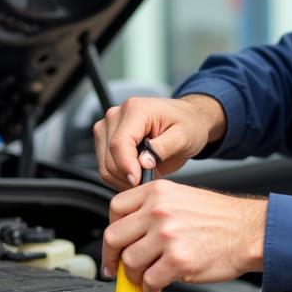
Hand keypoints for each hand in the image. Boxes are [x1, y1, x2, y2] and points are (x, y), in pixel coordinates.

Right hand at [93, 95, 225, 189]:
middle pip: (109, 157)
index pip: (119, 143)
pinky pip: (105, 167)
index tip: (138, 181)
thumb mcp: (183, 137)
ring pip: (104, 166)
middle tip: (150, 180)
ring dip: (123, 179)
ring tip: (146, 176)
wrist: (186, 120)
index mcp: (135, 110)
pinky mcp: (106, 139)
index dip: (126, 166)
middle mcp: (116, 115)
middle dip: (127, 176)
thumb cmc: (187, 124)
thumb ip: (162, 149)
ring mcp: (108, 127)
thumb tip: (143, 163)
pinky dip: (120, 177)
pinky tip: (138, 173)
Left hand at [102, 180, 266, 291]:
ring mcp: (167, 236)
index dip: (112, 230)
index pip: (115, 208)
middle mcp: (159, 211)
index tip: (113, 244)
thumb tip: (130, 233)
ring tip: (144, 280)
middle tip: (116, 269)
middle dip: (112, 258)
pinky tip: (155, 289)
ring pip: (129, 262)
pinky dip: (149, 290)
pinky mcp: (178, 261)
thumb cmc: (221, 218)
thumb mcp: (182, 197)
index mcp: (157, 192)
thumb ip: (153, 209)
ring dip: (133, 277)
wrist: (250, 232)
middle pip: (114, 237)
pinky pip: (149, 281)